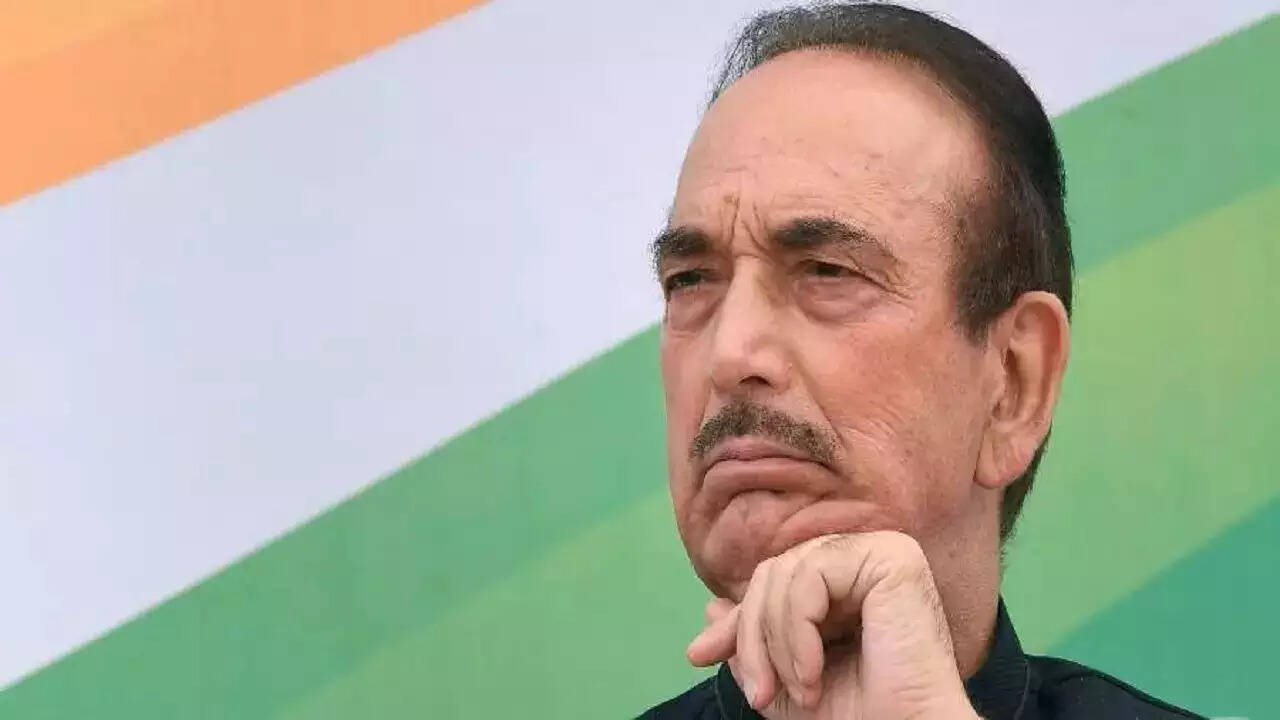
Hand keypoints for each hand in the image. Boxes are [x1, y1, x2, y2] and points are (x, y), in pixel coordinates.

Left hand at [685, 531, 979, 718]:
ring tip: (795, 692)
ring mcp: (882, 551)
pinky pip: (810, 576)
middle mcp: (865, 557)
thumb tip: (711, 609)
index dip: (737, 620)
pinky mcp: (892, 557)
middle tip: (758, 692)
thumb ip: (754, 642)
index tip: (699, 654)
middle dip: (752, 635)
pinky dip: (796, 630)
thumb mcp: (786, 677)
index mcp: (847, 581)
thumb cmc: (859, 714)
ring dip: (775, 642)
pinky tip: (811, 673)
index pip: (773, 581)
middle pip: (773, 573)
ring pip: (785, 573)